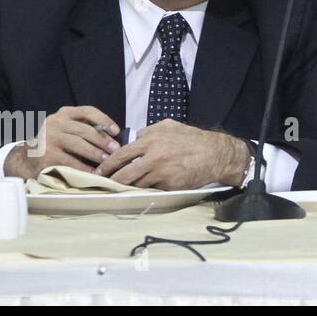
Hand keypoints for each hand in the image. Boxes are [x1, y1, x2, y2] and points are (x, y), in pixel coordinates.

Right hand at [4, 105, 120, 178]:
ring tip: (107, 161)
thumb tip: (114, 138)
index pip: (88, 111)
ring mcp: (48, 138)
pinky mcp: (45, 155)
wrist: (27, 159)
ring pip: (78, 144)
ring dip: (95, 153)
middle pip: (85, 130)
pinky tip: (93, 172)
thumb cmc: (57, 143)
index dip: (104, 120)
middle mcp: (55, 123)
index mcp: (64, 114)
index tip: (116, 131)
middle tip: (115, 150)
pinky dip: (83, 167)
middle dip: (103, 141)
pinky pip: (69, 161)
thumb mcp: (68, 129)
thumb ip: (86, 128)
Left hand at [94, 120, 250, 189]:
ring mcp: (161, 172)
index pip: (121, 154)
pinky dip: (149, 189)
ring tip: (124, 188)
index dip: (108, 164)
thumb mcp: (170, 126)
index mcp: (151, 140)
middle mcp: (154, 156)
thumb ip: (150, 131)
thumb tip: (135, 137)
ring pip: (137, 183)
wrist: (216, 153)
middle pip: (124, 173)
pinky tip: (147, 189)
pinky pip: (153, 189)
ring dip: (130, 186)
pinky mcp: (170, 185)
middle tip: (104, 185)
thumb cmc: (193, 139)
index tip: (100, 170)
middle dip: (112, 181)